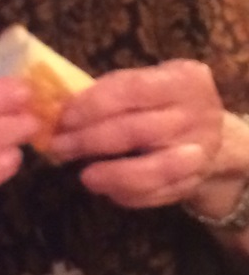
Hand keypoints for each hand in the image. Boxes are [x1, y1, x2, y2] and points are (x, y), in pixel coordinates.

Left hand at [49, 59, 224, 208]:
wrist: (215, 134)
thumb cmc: (165, 101)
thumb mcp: (148, 81)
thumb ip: (112, 91)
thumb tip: (60, 108)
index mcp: (181, 80)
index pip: (131, 90)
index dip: (93, 104)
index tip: (64, 118)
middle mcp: (195, 115)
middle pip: (136, 131)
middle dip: (91, 141)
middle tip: (59, 147)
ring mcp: (198, 154)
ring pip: (152, 171)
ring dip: (112, 175)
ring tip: (83, 176)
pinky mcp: (193, 184)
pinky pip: (157, 194)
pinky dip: (128, 194)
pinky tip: (106, 188)